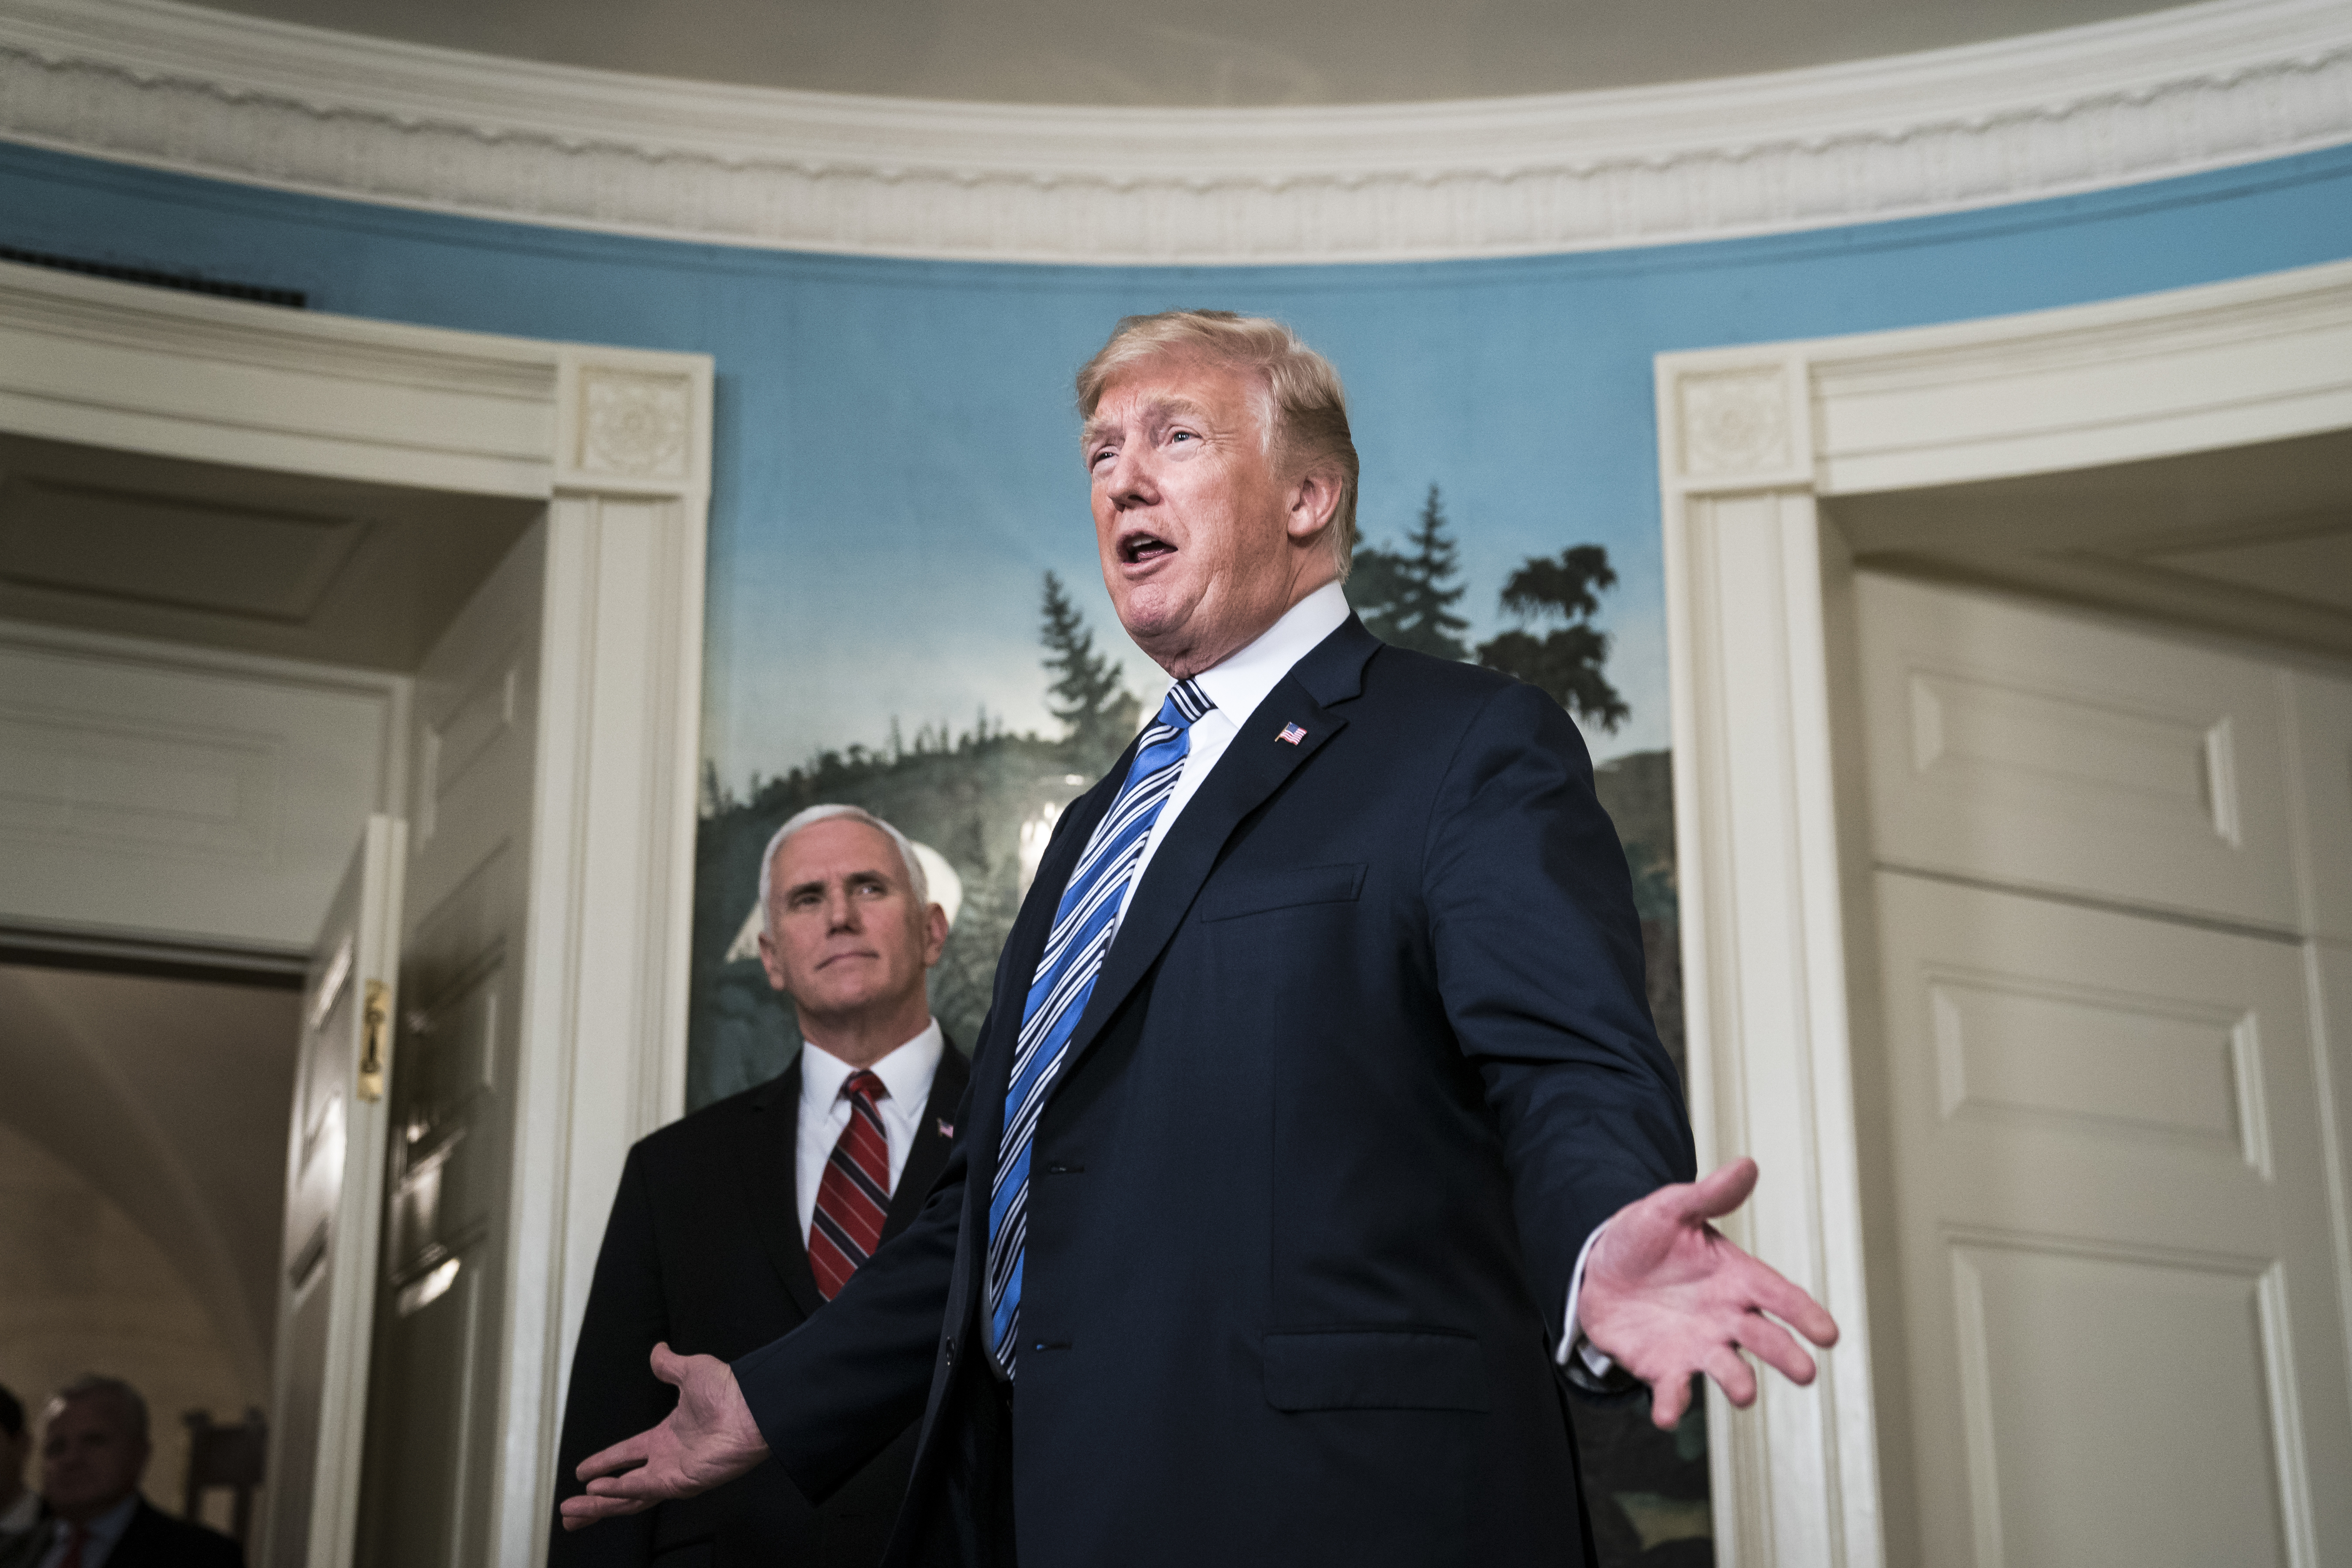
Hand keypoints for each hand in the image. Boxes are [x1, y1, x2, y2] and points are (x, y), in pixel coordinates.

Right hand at [559, 1344, 769, 1529]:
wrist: (752, 1404)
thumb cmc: (729, 1389)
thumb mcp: (690, 1371)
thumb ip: (669, 1365)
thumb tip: (658, 1350)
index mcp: (666, 1438)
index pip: (626, 1456)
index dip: (604, 1463)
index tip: (582, 1472)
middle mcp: (667, 1460)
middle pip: (622, 1488)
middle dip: (594, 1501)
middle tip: (568, 1511)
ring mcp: (674, 1473)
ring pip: (628, 1498)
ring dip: (600, 1505)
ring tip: (572, 1512)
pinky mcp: (682, 1481)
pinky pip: (645, 1489)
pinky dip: (622, 1491)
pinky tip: (601, 1490)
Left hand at [1577, 1158, 1838, 1430]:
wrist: (1596, 1269)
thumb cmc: (1642, 1238)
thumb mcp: (1670, 1209)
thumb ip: (1708, 1195)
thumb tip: (1747, 1165)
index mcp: (1734, 1277)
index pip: (1779, 1294)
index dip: (1805, 1314)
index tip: (1829, 1334)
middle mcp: (1725, 1317)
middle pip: (1765, 1338)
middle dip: (1786, 1355)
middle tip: (1805, 1371)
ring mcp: (1698, 1346)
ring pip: (1728, 1370)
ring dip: (1738, 1383)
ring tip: (1743, 1393)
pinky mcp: (1665, 1367)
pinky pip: (1674, 1391)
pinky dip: (1673, 1404)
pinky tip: (1667, 1414)